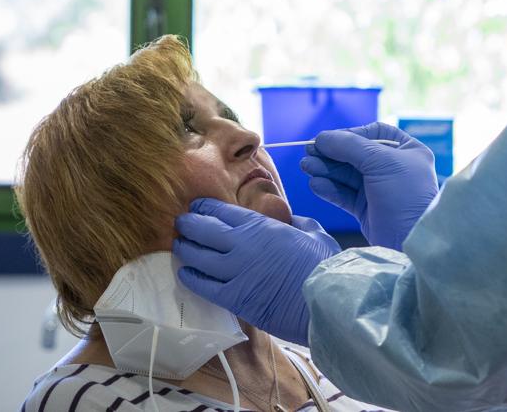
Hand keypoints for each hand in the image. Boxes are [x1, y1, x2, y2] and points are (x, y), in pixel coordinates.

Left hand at [174, 199, 340, 345]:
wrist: (326, 300)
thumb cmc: (324, 265)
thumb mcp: (314, 233)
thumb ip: (296, 224)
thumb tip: (289, 222)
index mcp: (261, 226)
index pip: (221, 211)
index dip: (205, 207)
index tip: (197, 206)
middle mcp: (241, 246)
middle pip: (202, 230)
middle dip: (188, 224)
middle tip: (181, 224)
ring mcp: (234, 272)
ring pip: (197, 257)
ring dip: (185, 250)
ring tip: (180, 247)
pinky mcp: (234, 298)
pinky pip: (203, 286)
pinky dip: (191, 278)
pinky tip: (186, 274)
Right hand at [300, 122, 438, 249]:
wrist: (411, 240)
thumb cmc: (405, 195)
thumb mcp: (381, 162)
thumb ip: (349, 146)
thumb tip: (322, 137)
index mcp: (408, 151)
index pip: (374, 134)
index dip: (351, 134)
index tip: (329, 139)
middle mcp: (393, 168)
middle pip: (356, 154)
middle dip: (332, 153)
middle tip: (308, 152)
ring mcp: (379, 189)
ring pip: (347, 175)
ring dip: (326, 170)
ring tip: (306, 167)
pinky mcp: (367, 209)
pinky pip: (344, 194)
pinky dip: (329, 188)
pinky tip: (315, 184)